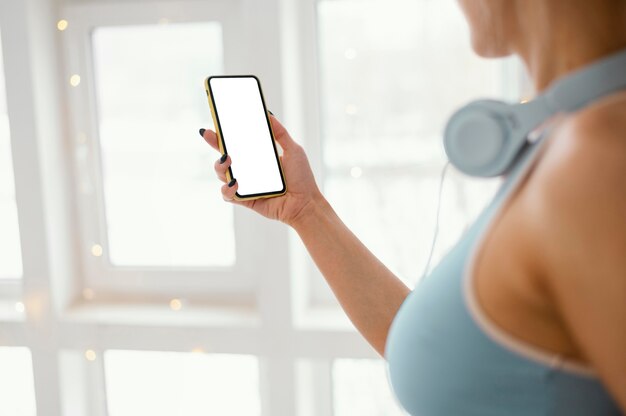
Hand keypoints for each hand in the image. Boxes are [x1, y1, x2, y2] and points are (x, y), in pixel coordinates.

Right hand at [200, 115, 323, 226]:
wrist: (305, 203)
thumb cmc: (301, 178)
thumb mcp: (293, 150)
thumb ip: (280, 133)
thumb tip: (268, 114)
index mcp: (257, 157)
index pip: (237, 143)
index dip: (224, 133)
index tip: (216, 122)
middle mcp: (248, 170)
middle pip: (224, 156)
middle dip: (214, 144)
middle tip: (210, 135)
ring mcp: (245, 185)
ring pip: (221, 174)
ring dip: (219, 165)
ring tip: (228, 160)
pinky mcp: (244, 199)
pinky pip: (227, 194)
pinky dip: (227, 188)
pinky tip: (235, 182)